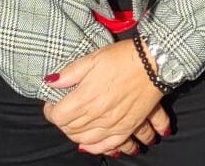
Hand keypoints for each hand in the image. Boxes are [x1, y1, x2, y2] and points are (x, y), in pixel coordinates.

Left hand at [43, 41, 169, 154]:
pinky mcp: (127, 128)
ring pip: (85, 140)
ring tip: (75, 124)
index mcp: (85, 98)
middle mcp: (97, 115)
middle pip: (69, 129)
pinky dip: (96, 147)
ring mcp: (113, 124)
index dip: (50, 110)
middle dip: (62, 122)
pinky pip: (107, 146)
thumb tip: (50, 82)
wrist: (154, 63)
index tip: (52, 103)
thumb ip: (69, 73)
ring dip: (76, 135)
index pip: (58, 116)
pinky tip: (91, 142)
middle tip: (63, 111)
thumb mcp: (92, 59)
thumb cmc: (123, 58)